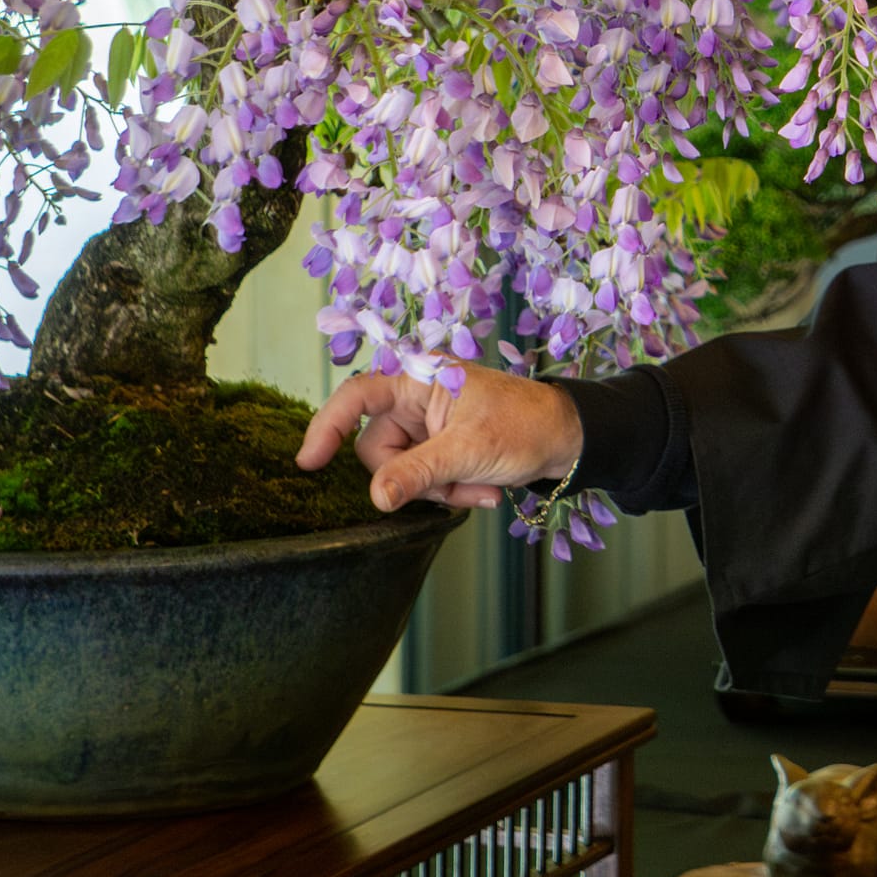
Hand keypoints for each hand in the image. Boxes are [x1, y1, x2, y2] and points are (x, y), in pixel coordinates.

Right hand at [296, 365, 583, 513]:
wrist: (568, 440)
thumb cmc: (525, 426)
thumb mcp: (469, 451)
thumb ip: (419, 472)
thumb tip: (376, 497)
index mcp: (419, 378)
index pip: (356, 395)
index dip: (326, 425)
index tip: (308, 463)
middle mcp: (416, 398)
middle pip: (376, 448)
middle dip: (412, 477)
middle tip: (454, 485)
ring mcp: (426, 426)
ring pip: (399, 471)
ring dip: (438, 490)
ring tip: (479, 488)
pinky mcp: (438, 449)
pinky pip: (422, 480)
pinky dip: (450, 492)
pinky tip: (484, 491)